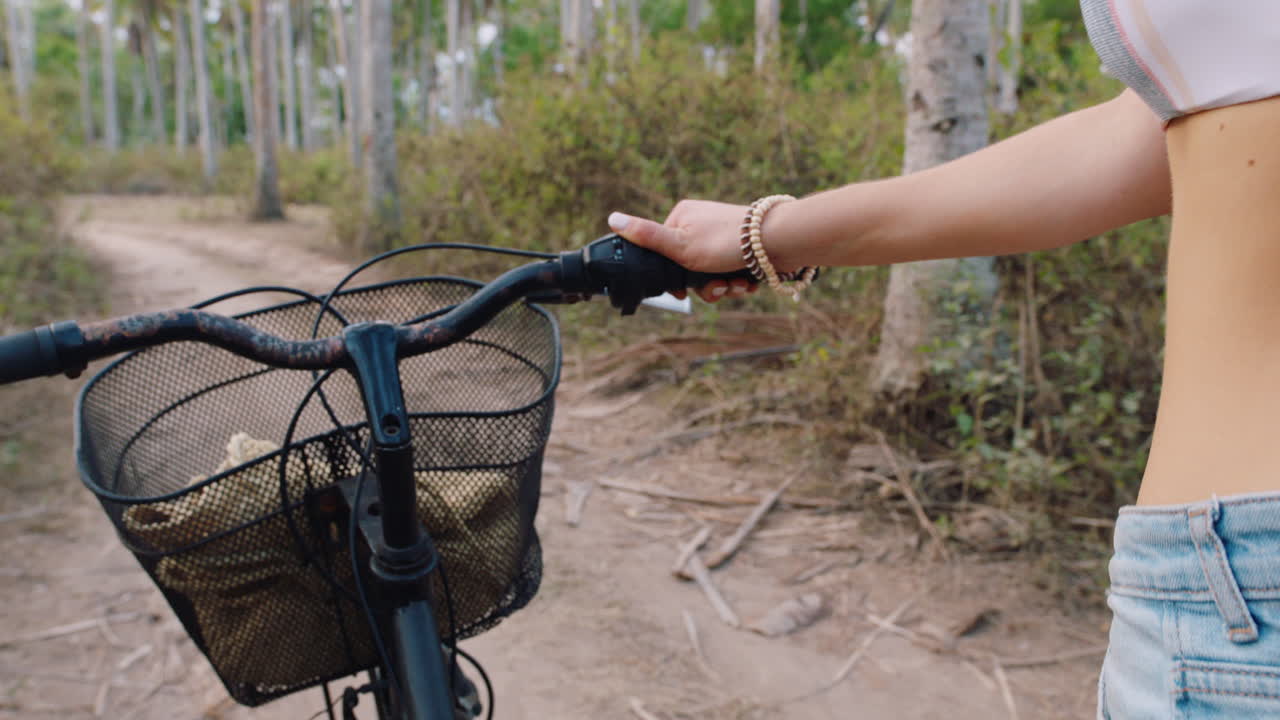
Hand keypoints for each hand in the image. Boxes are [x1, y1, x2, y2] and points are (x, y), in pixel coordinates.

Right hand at [607, 200, 757, 302]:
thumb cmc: (727, 241)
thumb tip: (612, 218)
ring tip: (737, 284)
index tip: (682, 291)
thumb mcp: (680, 244)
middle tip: (719, 287)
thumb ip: (646, 236)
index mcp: (681, 217)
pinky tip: (748, 281)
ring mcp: (722, 235)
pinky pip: (730, 270)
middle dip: (705, 285)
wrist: (778, 241)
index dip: (673, 278)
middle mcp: (701, 223)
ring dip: (724, 286)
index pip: (664, 254)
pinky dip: (738, 281)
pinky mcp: (741, 247)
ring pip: (712, 273)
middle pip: (689, 267)